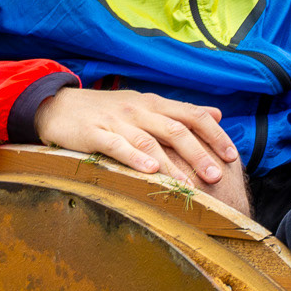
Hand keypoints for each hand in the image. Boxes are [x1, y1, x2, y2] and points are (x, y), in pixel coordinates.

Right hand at [32, 87, 247, 212]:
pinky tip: (148, 172)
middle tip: (216, 176)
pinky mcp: (94, 133)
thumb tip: (217, 113)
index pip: (191, 115)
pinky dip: (134, 158)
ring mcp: (116, 120)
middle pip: (175, 130)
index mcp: (153, 103)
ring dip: (171, 165)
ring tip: (188, 187)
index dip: (213, 134)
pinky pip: (117, 145)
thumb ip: (180, 111)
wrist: (58, 105)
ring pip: (149, 141)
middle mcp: (138, 109)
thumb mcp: (145, 104)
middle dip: (198, 154)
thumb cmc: (106, 110)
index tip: (232, 156)